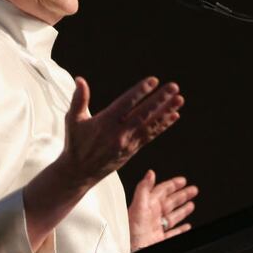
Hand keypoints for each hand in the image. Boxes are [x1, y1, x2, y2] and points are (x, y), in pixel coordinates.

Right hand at [57, 77, 183, 186]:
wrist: (80, 173)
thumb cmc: (76, 143)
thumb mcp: (73, 120)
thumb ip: (78, 99)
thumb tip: (80, 79)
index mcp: (104, 123)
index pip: (126, 104)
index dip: (140, 92)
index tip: (153, 81)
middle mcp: (119, 133)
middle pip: (143, 113)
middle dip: (160, 100)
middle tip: (174, 87)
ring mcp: (128, 142)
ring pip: (151, 124)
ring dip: (166, 111)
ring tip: (180, 99)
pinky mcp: (133, 149)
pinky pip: (151, 135)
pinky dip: (163, 125)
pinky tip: (174, 116)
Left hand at [128, 170, 197, 250]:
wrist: (132, 252)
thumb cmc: (132, 233)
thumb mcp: (137, 207)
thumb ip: (143, 189)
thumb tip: (150, 173)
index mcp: (147, 206)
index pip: (162, 191)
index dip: (172, 185)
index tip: (183, 180)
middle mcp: (152, 216)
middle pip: (170, 202)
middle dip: (182, 195)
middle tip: (193, 190)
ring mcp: (156, 229)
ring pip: (173, 217)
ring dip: (183, 210)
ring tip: (192, 205)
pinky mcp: (159, 240)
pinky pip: (173, 233)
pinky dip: (181, 229)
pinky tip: (186, 226)